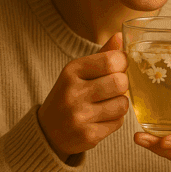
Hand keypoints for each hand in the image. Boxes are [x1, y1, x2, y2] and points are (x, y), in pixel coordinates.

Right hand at [37, 33, 128, 160]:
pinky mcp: (88, 135)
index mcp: (71, 71)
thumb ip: (101, 55)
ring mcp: (80, 116)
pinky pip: (118, 123)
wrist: (48, 131)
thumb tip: (121, 36)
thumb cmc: (68, 96)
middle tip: (115, 88)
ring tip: (107, 104)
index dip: (123, 63)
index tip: (119, 67)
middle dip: (123, 85)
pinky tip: (102, 118)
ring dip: (120, 104)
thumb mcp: (78, 73)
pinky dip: (115, 120)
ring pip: (123, 104)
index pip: (111, 60)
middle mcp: (73, 93)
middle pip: (120, 83)